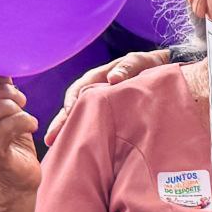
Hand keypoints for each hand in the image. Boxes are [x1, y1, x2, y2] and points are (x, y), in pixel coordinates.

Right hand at [0, 72, 40, 199]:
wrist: (13, 181)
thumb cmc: (10, 142)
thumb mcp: (1, 111)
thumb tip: (3, 67)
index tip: (6, 84)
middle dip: (3, 91)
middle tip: (20, 100)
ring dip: (12, 106)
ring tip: (24, 113)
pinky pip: (6, 127)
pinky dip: (24, 121)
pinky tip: (31, 125)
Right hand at [43, 49, 171, 144]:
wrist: (161, 71)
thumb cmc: (149, 65)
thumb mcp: (140, 62)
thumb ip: (128, 67)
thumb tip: (113, 78)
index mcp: (98, 77)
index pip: (78, 90)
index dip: (72, 101)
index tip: (69, 114)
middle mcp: (94, 92)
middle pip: (72, 107)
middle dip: (60, 123)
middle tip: (50, 140)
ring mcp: (100, 105)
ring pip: (79, 118)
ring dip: (67, 131)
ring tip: (55, 149)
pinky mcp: (108, 116)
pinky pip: (92, 124)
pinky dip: (83, 134)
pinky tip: (76, 149)